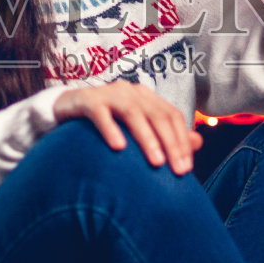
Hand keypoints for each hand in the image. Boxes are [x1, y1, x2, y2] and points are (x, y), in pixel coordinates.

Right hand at [53, 82, 203, 174]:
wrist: (65, 110)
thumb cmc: (106, 124)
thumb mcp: (137, 130)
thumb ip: (166, 135)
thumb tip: (198, 143)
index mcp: (146, 97)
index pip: (172, 115)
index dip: (182, 140)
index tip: (187, 168)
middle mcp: (131, 92)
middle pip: (157, 115)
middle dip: (170, 143)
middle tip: (177, 170)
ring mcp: (108, 94)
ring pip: (133, 113)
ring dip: (147, 138)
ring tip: (156, 162)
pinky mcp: (86, 100)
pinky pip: (100, 114)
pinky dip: (111, 130)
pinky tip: (118, 148)